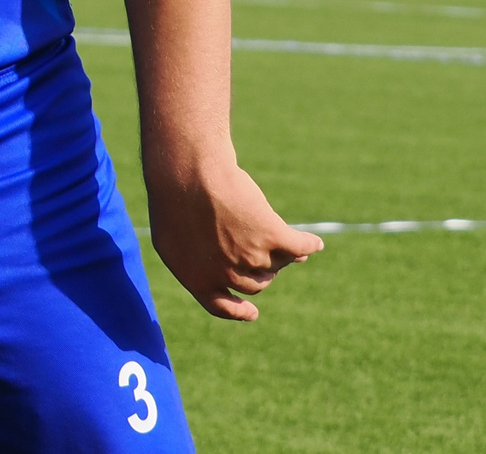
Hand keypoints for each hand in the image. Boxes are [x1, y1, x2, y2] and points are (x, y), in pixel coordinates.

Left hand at [144, 155, 323, 320]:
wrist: (187, 173)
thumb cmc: (172, 197)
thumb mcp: (171, 236)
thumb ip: (193, 257)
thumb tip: (214, 267)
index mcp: (197, 279)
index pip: (222, 306)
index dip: (239, 311)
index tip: (253, 312)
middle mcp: (227, 274)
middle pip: (257, 282)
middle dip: (262, 270)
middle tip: (265, 253)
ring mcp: (251, 257)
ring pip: (277, 262)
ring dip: (285, 255)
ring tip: (293, 247)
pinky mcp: (271, 236)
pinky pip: (298, 246)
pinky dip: (309, 245)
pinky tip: (314, 243)